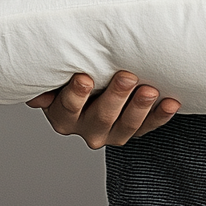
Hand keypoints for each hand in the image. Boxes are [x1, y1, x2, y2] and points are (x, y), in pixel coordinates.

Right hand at [26, 71, 179, 148]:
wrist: (92, 87)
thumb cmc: (75, 72)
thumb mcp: (58, 76)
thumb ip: (49, 77)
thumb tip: (34, 86)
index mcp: (63, 115)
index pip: (67, 108)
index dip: (75, 95)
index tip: (84, 77)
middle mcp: (86, 128)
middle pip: (100, 117)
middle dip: (114, 97)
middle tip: (126, 76)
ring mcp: (112, 132)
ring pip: (126, 127)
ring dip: (139, 108)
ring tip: (150, 90)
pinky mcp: (133, 130)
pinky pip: (148, 127)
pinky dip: (160, 116)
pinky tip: (171, 102)